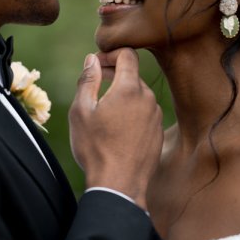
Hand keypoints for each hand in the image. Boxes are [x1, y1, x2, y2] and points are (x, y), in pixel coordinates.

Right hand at [69, 49, 162, 209]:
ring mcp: (156, 117)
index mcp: (129, 89)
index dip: (110, 54)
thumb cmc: (96, 148)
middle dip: (113, 76)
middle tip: (94, 87)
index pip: (128, 54)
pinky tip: (116, 130)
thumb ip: (87, 79)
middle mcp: (148, 99)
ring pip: (138, 95)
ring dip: (122, 96)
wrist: (119, 185)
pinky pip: (144, 113)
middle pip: (132, 75)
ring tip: (103, 114)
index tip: (97, 64)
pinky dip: (131, 113)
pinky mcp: (158, 132)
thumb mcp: (81, 110)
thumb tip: (92, 59)